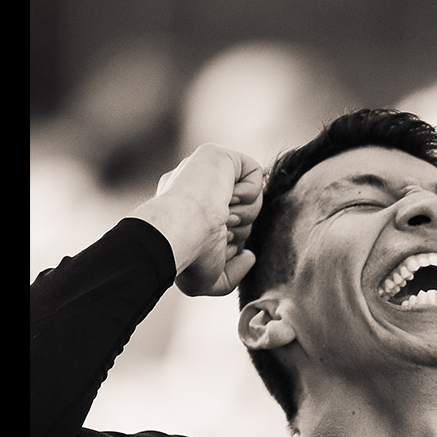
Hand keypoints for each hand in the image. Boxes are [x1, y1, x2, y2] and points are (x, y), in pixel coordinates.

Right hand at [133, 144, 264, 296]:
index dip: (228, 243)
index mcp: (186, 213)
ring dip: (244, 216)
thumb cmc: (189, 257)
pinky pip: (254, 172)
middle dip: (237, 230)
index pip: (224, 228)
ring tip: (222, 216)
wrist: (181, 230)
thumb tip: (249, 256)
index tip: (211, 246)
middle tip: (217, 231)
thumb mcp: (209, 281)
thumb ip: (232, 275)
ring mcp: (203, 171)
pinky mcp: (216, 154)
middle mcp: (194, 189)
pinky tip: (227, 198)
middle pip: (241, 215)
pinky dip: (249, 193)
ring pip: (250, 198)